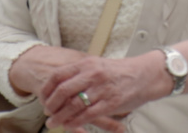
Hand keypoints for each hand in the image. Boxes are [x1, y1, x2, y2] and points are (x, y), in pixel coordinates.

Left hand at [40, 53, 167, 131]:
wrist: (144, 75)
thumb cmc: (119, 72)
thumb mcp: (97, 65)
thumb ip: (80, 73)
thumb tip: (61, 84)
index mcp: (86, 64)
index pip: (58, 75)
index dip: (47, 89)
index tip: (42, 97)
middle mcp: (92, 74)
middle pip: (63, 91)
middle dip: (52, 104)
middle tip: (47, 112)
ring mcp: (101, 89)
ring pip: (74, 105)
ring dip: (61, 116)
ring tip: (54, 122)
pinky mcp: (111, 103)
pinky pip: (88, 115)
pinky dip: (76, 122)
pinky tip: (70, 125)